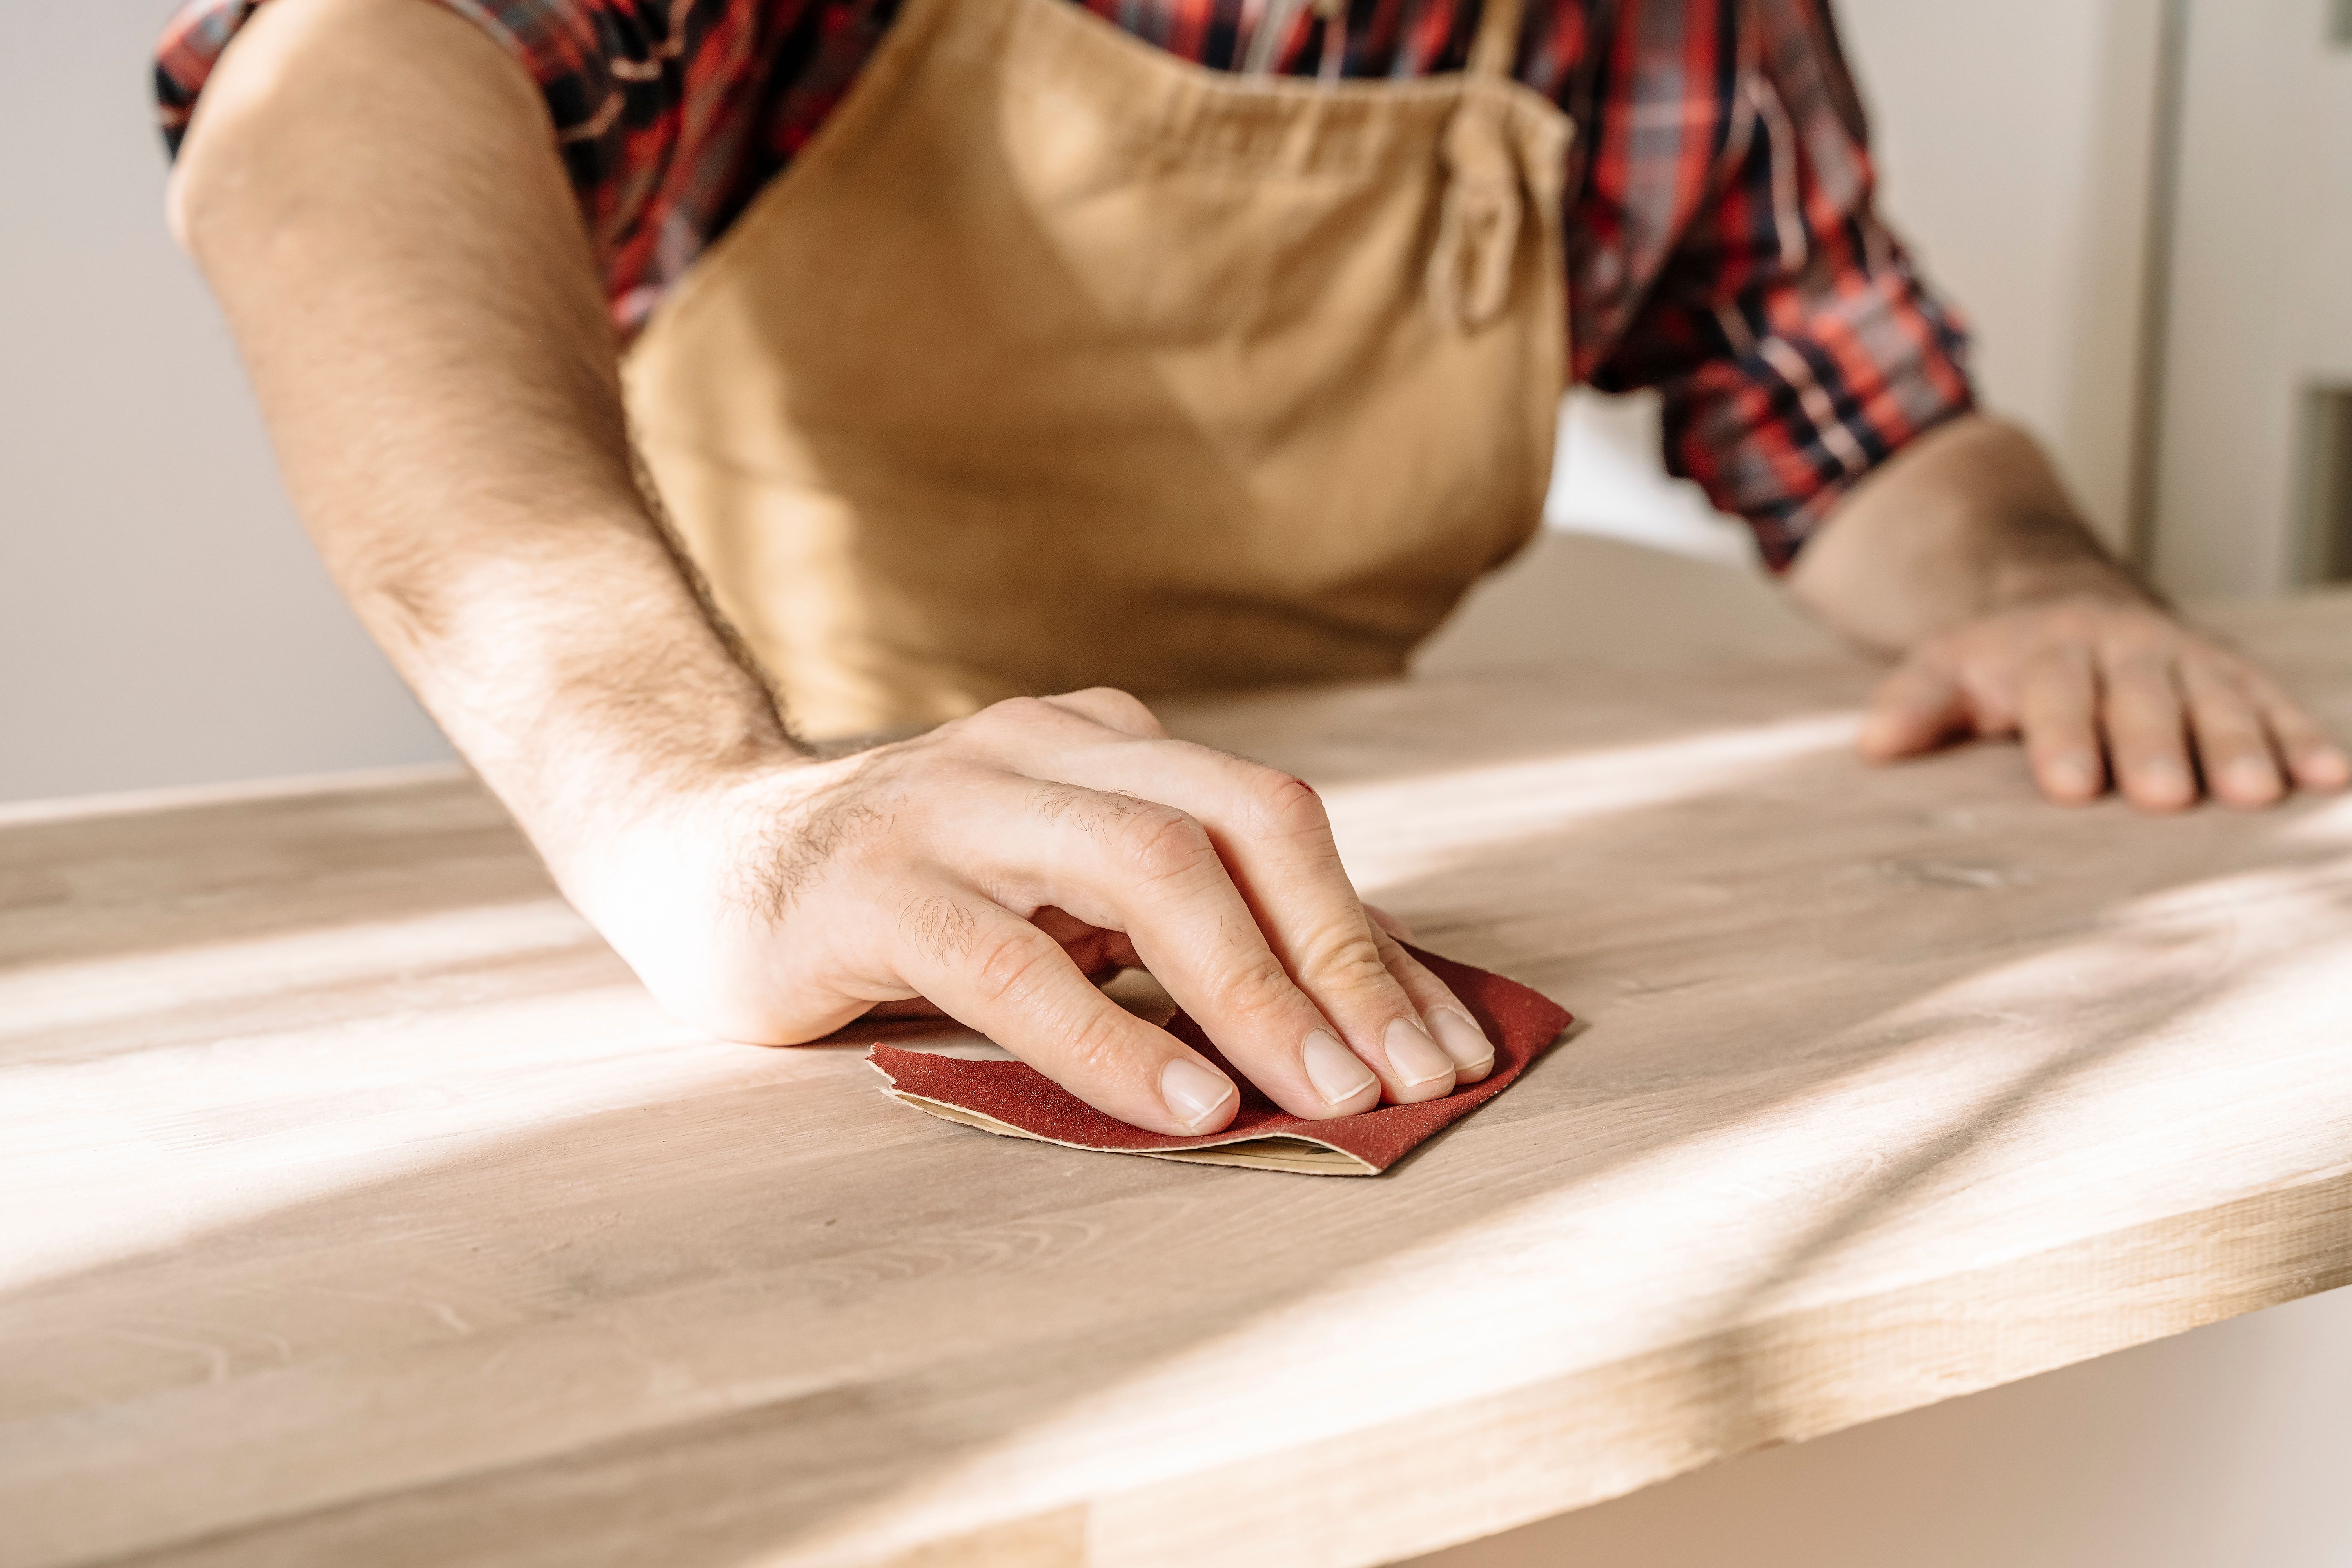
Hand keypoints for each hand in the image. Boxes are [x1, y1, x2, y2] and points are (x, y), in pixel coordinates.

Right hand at [561, 689, 1497, 1133]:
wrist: (701, 856)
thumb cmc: (913, 901)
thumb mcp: (1056, 893)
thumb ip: (1167, 930)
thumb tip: (1341, 1022)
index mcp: (1104, 745)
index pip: (1275, 823)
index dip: (1373, 936)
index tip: (1453, 1045)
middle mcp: (1041, 749)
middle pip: (1237, 824)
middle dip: (1340, 954)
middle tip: (1412, 1074)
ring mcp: (950, 803)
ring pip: (1140, 868)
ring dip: (1250, 988)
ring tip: (1323, 1094)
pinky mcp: (867, 886)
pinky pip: (1012, 961)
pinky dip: (1109, 1038)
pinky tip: (1179, 1108)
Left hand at [1857, 592, 2350, 809]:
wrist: (2064, 601)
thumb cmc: (2001, 662)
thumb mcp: (1947, 668)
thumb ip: (1916, 703)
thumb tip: (1873, 743)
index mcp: (2050, 649)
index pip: (2056, 695)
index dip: (2064, 738)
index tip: (2070, 788)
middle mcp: (2125, 650)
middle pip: (2143, 700)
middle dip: (2157, 746)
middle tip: (2168, 798)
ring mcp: (2187, 661)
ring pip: (2217, 702)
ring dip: (2240, 747)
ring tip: (2257, 798)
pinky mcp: (2236, 676)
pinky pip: (2274, 704)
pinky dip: (2302, 738)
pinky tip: (2328, 779)